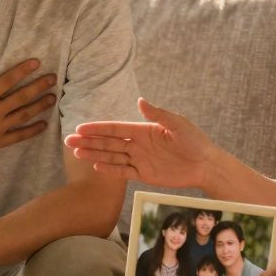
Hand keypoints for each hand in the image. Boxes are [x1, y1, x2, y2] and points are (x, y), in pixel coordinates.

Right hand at [0, 53, 55, 169]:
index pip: (8, 80)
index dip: (24, 70)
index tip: (36, 63)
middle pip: (22, 96)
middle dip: (39, 86)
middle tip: (53, 78)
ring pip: (25, 114)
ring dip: (40, 105)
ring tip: (53, 98)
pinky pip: (19, 136)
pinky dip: (33, 130)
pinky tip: (44, 125)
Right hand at [64, 98, 216, 188]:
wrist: (206, 165)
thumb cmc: (195, 141)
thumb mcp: (178, 125)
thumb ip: (158, 115)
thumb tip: (140, 101)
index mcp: (144, 130)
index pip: (116, 129)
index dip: (98, 129)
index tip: (80, 128)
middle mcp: (138, 144)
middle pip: (109, 143)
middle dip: (89, 141)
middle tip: (69, 141)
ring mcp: (140, 160)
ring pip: (112, 157)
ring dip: (94, 155)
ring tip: (77, 154)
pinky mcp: (145, 175)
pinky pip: (124, 172)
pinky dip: (111, 170)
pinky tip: (96, 167)